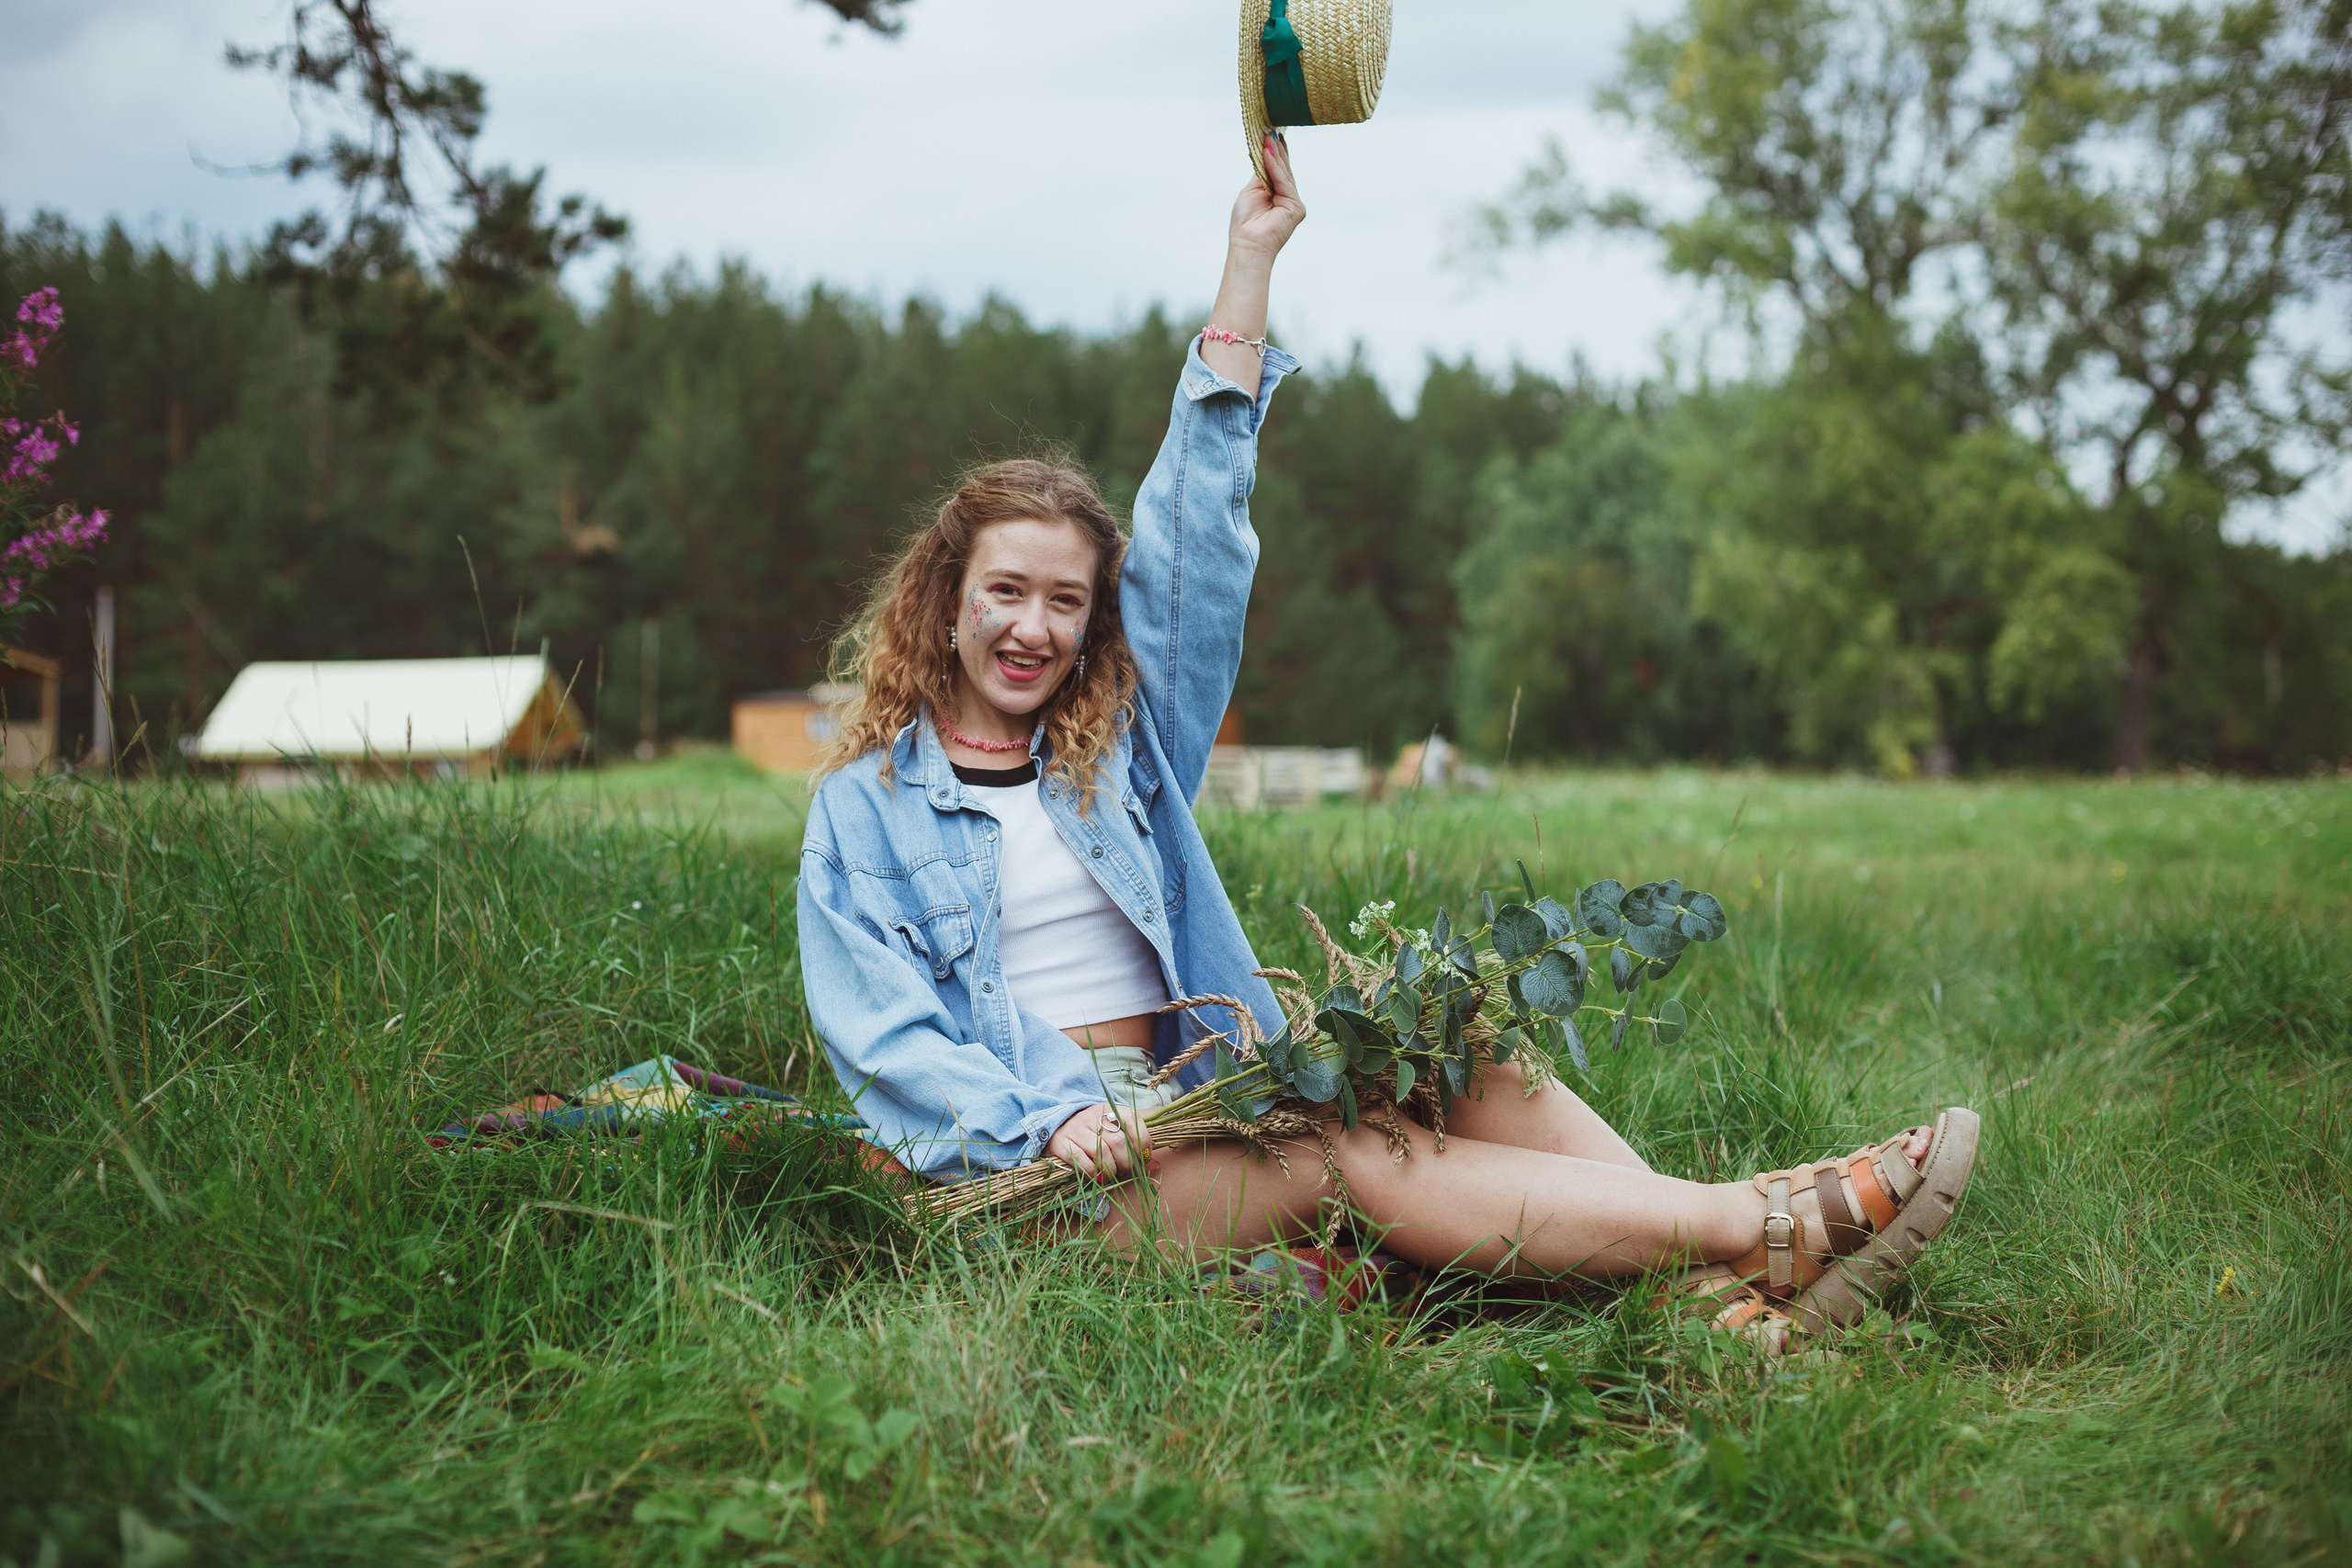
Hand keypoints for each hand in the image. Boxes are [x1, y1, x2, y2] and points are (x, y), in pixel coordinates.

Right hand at [1048, 1103, 1154, 1183]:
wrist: (1056, 1125)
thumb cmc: (1092, 1131)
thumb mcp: (1113, 1131)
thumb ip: (1134, 1147)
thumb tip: (1155, 1166)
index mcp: (1110, 1109)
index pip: (1134, 1121)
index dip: (1144, 1142)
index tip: (1144, 1157)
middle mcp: (1093, 1116)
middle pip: (1119, 1141)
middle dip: (1127, 1162)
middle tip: (1126, 1170)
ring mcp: (1076, 1128)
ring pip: (1101, 1152)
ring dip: (1111, 1170)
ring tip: (1112, 1174)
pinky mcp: (1062, 1142)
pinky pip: (1082, 1161)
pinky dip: (1093, 1173)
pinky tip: (1097, 1176)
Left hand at [1229, 133, 1305, 263]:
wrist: (1248, 244)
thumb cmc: (1245, 222)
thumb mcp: (1252, 190)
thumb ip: (1261, 173)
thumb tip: (1266, 151)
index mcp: (1276, 193)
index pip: (1277, 169)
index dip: (1274, 151)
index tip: (1270, 132)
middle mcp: (1287, 197)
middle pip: (1283, 168)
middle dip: (1276, 148)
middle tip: (1271, 127)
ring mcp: (1293, 202)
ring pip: (1284, 173)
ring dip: (1274, 153)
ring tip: (1268, 135)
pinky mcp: (1296, 207)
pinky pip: (1284, 182)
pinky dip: (1274, 167)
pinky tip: (1267, 152)